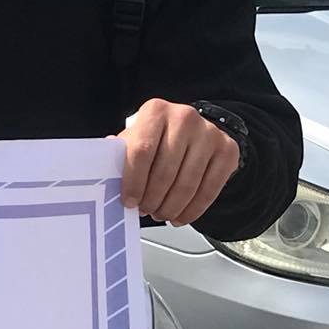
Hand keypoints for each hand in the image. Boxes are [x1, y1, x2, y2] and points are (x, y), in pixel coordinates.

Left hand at [116, 100, 240, 226]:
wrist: (194, 132)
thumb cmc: (157, 138)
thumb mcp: (134, 139)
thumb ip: (119, 154)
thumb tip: (101, 173)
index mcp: (156, 111)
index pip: (141, 151)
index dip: (133, 181)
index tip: (128, 201)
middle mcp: (185, 117)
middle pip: (165, 171)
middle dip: (152, 199)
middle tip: (145, 211)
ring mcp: (209, 133)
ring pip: (187, 183)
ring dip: (171, 207)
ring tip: (161, 214)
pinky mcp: (227, 150)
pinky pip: (210, 189)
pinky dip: (193, 209)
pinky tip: (180, 216)